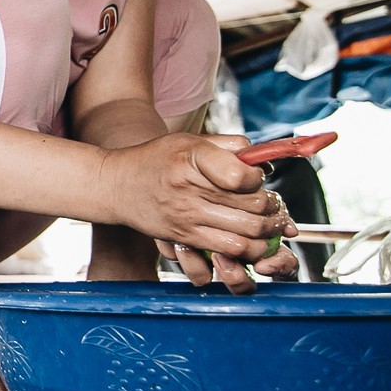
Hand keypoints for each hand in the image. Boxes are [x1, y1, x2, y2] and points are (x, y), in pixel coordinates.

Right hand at [100, 134, 295, 291]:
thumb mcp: (190, 141)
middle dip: (272, 207)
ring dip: (266, 230)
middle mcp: (188, 189)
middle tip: (273, 204)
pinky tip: (253, 240)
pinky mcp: (185, 237)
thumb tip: (264, 162)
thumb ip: (229, 146)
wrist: (116, 185)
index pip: (241, 176)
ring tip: (268, 223)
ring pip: (246, 233)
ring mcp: (186, 217)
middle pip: (251, 206)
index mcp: (191, 158)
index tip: (256, 178)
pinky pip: (230, 250)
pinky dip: (250, 248)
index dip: (259, 179)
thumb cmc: (158, 159)